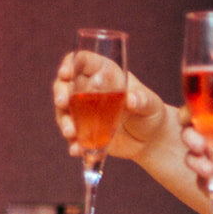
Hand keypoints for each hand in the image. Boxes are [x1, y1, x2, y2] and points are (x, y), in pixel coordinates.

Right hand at [52, 50, 169, 161]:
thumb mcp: (152, 105)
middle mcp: (89, 90)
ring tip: (71, 134)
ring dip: (64, 122)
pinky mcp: (85, 132)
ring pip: (65, 112)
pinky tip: (78, 151)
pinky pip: (74, 137)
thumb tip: (132, 99)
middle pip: (65, 86)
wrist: (151, 140)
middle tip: (62, 103)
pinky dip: (75, 144)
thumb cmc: (152, 113)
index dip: (71, 64)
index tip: (66, 73)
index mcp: (105, 75)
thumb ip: (143, 100)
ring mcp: (84, 112)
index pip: (83, 62)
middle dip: (60, 93)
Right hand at [184, 105, 212, 213]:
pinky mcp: (208, 184)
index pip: (200, 116)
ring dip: (200, 164)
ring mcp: (209, 164)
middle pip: (189, 135)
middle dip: (190, 138)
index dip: (190, 113)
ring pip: (191, 159)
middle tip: (200, 145)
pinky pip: (202, 182)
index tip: (190, 116)